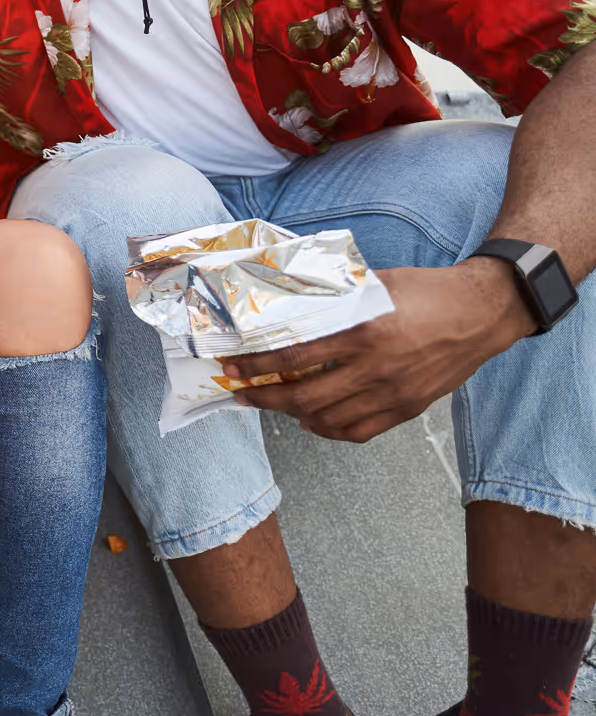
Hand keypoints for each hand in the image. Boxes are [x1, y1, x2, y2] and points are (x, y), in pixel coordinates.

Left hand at [224, 258, 535, 441]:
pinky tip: (313, 423)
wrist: (481, 313)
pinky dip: (330, 431)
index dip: (257, 365)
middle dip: (264, 397)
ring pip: (328, 418)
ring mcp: (392, 393)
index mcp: (362, 331)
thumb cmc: (426, 292)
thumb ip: (335, 298)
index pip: (294, 355)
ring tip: (272, 405)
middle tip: (241, 393)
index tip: (233, 365)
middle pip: (304, 395)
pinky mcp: (409, 408)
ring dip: (292, 415)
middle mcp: (374, 368)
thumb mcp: (374, 285)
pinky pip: (361, 431)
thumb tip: (291, 302)